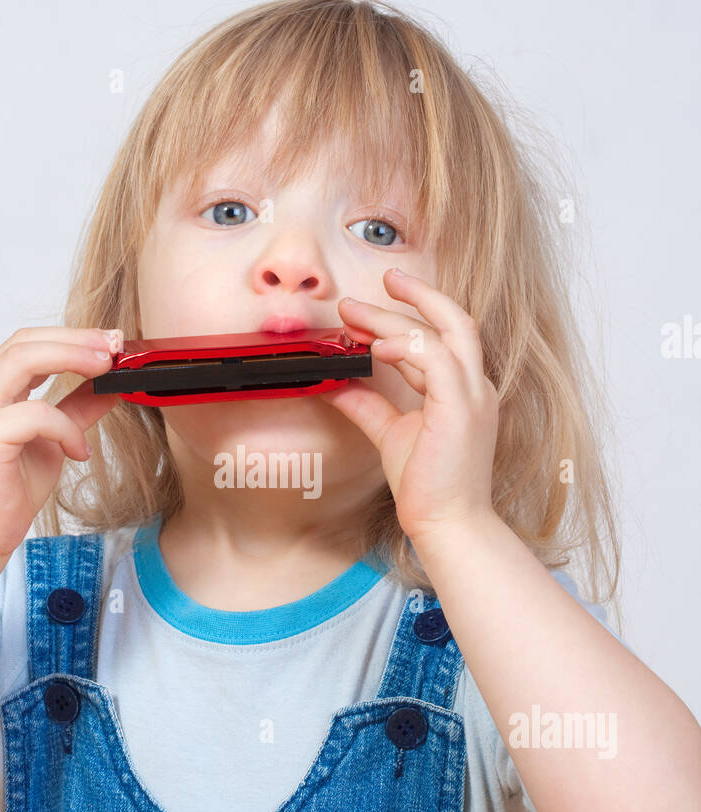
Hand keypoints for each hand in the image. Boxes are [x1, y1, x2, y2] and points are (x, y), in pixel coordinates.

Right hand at [0, 326, 123, 563]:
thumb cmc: (10, 491)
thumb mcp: (55, 440)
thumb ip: (77, 409)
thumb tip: (112, 386)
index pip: (26, 343)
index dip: (70, 336)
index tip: (110, 341)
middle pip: (24, 342)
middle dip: (75, 339)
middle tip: (115, 345)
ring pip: (22, 361)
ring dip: (71, 359)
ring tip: (107, 371)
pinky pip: (34, 414)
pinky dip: (66, 427)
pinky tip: (80, 450)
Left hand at [322, 267, 499, 546]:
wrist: (448, 524)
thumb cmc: (429, 486)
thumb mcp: (390, 434)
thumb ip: (367, 406)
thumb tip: (336, 384)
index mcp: (464, 390)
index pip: (443, 336)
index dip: (408, 315)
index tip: (372, 304)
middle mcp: (475, 387)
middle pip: (453, 320)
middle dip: (414, 296)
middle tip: (371, 287)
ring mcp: (472, 396)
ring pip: (441, 334)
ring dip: (396, 320)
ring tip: (356, 315)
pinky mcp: (461, 410)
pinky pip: (438, 361)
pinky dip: (407, 347)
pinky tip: (377, 346)